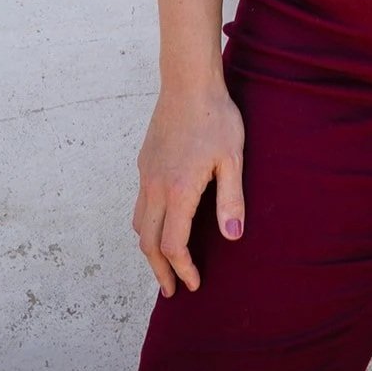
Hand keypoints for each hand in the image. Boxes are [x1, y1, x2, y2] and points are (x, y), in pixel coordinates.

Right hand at [132, 83, 245, 297]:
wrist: (189, 82)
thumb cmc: (216, 117)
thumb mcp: (232, 158)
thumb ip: (231, 199)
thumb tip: (231, 238)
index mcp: (178, 191)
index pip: (173, 245)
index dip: (183, 269)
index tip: (193, 284)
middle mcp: (155, 187)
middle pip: (149, 243)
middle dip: (159, 271)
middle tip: (172, 288)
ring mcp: (146, 174)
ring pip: (139, 224)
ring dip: (150, 249)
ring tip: (165, 262)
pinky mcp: (144, 162)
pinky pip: (140, 204)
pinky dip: (148, 225)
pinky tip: (163, 223)